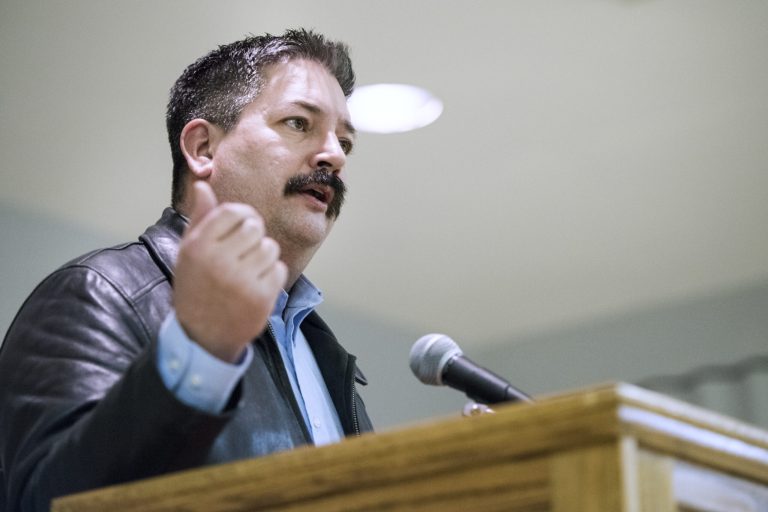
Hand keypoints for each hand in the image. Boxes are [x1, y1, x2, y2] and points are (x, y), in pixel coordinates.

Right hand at [173, 181, 287, 362]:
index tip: (243, 226)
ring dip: (265, 256)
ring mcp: (240, 281)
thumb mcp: (190, 252)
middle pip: (255, 227)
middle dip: (254, 237)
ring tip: (249, 270)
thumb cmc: (197, 286)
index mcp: (198, 246)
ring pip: (270, 248)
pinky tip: (255, 286)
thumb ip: (200, 218)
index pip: (233, 212)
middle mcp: (218, 262)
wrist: (202, 335)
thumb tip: (203, 185)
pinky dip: (272, 276)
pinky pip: (279, 269)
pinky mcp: (260, 298)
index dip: (244, 215)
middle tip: (244, 253)